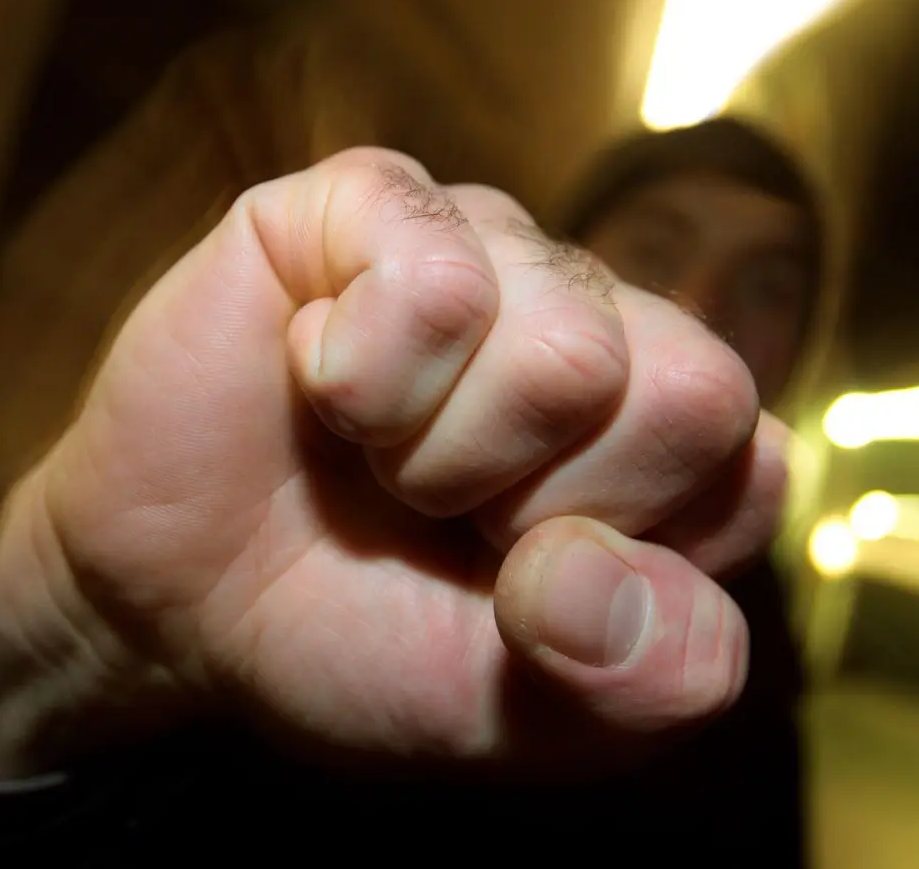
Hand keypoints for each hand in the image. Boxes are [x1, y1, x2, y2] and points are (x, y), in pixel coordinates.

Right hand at [0, 148, 789, 780]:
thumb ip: (636, 682)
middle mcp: (598, 318)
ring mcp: (490, 246)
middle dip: (543, 507)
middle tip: (445, 516)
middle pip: (690, 392)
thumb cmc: (355, 637)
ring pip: (567, 346)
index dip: (621, 558)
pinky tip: (321, 383)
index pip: (747, 469)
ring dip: (438, 456)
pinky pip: (432, 273)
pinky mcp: (374, 201)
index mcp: (664, 432)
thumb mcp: (521, 715)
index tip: (518, 585)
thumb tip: (601, 572)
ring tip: (375, 457)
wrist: (171, 606)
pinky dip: (360, 375)